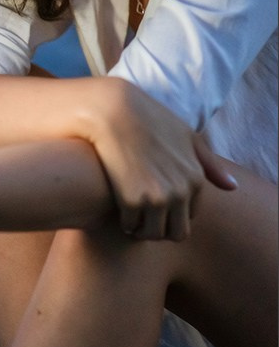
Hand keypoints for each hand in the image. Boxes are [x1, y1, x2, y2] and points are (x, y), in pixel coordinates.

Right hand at [87, 78, 236, 241]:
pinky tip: (118, 210)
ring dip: (142, 230)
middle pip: (176, 233)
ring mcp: (157, 197)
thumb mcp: (186, 136)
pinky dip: (125, 222)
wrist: (114, 111)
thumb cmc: (149, 119)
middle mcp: (181, 192)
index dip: (173, 214)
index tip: (157, 205)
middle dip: (161, 229)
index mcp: (196, 179)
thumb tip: (233, 187)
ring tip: (131, 217)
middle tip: (144, 219)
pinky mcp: (132, 200)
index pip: (190, 217)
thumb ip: (210, 164)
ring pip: (154, 235)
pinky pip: (130, 226)